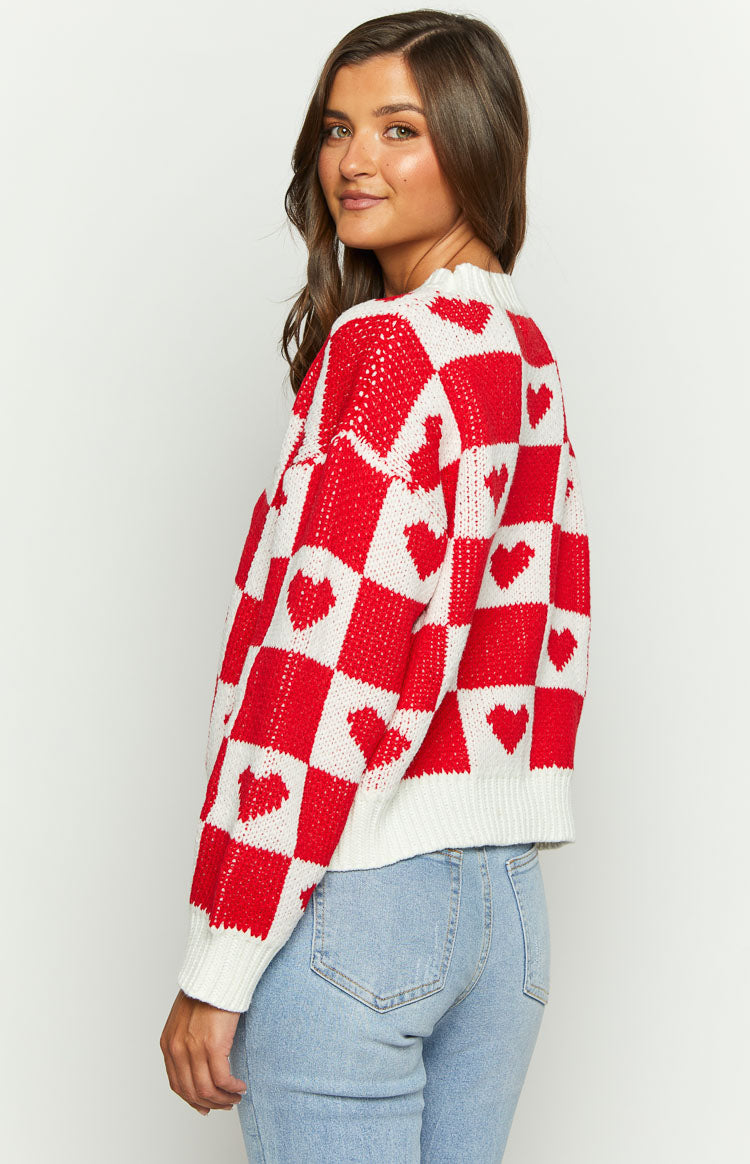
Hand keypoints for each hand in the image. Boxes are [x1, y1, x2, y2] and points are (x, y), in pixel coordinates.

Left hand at [160, 988, 247, 1115]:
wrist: (216, 972)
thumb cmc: (205, 990)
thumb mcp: (185, 1018)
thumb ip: (185, 1040)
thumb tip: (197, 1061)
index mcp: (168, 1044)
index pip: (177, 1084)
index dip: (192, 1100)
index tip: (204, 1106)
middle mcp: (177, 1050)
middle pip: (191, 1091)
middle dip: (209, 1103)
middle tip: (224, 1105)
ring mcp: (194, 1049)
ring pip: (207, 1090)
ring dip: (223, 1099)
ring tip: (235, 1097)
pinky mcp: (214, 1046)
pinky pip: (222, 1080)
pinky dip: (232, 1088)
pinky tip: (240, 1086)